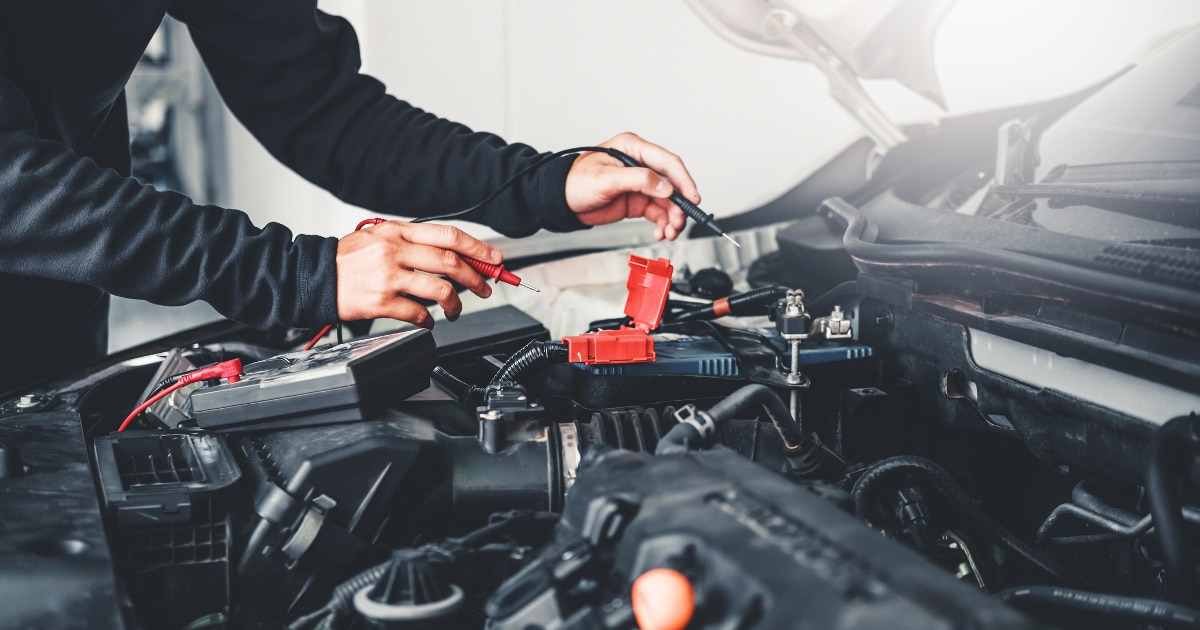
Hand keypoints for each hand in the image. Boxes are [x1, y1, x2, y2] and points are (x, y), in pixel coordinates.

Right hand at [335, 221, 500, 327]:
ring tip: (454, 309)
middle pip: (450, 262)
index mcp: (398, 232)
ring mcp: (388, 276)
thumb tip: (451, 255)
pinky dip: (429, 320)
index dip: (477, 248)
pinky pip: (418, 313)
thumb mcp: (378, 237)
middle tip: (484, 288)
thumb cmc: (346, 259)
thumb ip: (411, 243)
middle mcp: (395, 251)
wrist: (313, 277)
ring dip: (455, 303)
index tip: (494, 260)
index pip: (448, 235)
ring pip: (440, 290)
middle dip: (476, 278)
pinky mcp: (381, 302)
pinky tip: (428, 321)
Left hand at [564, 132, 699, 240]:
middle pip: (671, 184)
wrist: (561, 202)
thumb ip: (638, 180)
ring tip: (670, 231)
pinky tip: (661, 232)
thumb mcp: (606, 178)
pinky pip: (658, 212)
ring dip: (672, 217)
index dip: (683, 180)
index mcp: (633, 148)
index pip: (667, 162)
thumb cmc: (575, 182)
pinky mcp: (637, 201)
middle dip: (678, 205)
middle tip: (679, 222)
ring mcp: (640, 184)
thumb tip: (665, 187)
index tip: (692, 197)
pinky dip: (663, 223)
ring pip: (667, 201)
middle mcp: (640, 164)